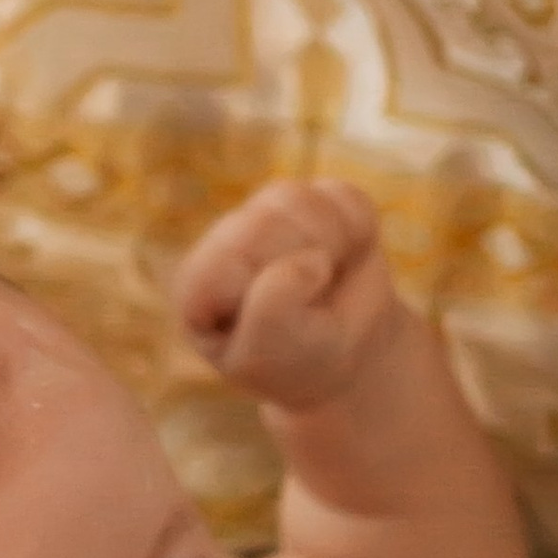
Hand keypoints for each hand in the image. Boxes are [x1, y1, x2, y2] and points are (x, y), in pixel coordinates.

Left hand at [176, 179, 395, 412]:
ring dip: (330, 251)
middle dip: (301, 273)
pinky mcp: (316, 196)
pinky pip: (342, 199)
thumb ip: (272, 313)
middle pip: (264, 227)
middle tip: (310, 307)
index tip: (274, 331)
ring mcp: (272, 211)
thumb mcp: (270, 357)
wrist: (350, 355)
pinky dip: (358, 233)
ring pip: (302, 204)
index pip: (225, 267)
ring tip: (326, 281)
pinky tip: (346, 257)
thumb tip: (309, 258)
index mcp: (199, 282)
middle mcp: (226, 239)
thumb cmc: (296, 361)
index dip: (264, 296)